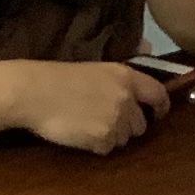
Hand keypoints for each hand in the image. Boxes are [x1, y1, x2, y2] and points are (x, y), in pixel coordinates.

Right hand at [19, 57, 174, 154]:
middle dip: (127, 126)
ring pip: (124, 139)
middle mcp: (126, 98)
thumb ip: (124, 67)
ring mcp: (116, 120)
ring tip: (87, 124)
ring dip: (111, 135)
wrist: (33, 92)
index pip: (159, 94)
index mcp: (126, 77)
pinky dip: (95, 145)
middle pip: (141, 124)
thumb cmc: (59, 77)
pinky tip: (79, 132)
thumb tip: (149, 45)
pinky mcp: (103, 138)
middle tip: (104, 120)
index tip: (158, 114)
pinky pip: (107, 149)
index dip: (161, 107)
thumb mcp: (96, 66)